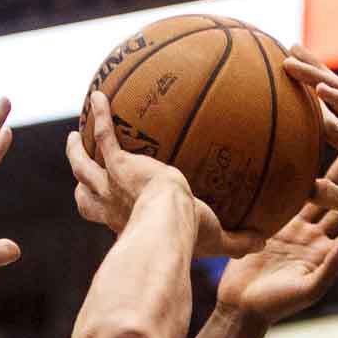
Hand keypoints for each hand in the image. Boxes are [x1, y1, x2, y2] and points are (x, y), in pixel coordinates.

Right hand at [67, 92, 263, 257]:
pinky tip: (100, 95)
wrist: (170, 223)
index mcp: (129, 224)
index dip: (108, 212)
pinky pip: (105, 134)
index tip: (109, 205)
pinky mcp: (118, 164)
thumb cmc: (190, 237)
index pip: (113, 219)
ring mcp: (111, 184)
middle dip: (81, 183)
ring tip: (73, 137)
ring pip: (83, 167)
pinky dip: (101, 115)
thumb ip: (238, 242)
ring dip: (76, 152)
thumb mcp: (216, 241)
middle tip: (80, 168)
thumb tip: (264, 241)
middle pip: (85, 196)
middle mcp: (113, 206)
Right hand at [216, 158, 337, 323]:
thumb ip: (329, 269)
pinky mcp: (274, 223)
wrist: (242, 304)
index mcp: (328, 254)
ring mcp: (296, 230)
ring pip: (316, 195)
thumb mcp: (307, 289)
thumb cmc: (277, 303)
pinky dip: (297, 180)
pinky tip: (301, 158)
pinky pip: (289, 197)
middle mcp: (316, 239)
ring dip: (326, 174)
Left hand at [283, 46, 337, 236]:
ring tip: (294, 58)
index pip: (325, 116)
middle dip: (310, 71)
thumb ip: (323, 191)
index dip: (305, 100)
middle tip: (288, 50)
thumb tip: (298, 191)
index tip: (283, 85)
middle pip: (331, 93)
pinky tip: (319, 88)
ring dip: (316, 76)